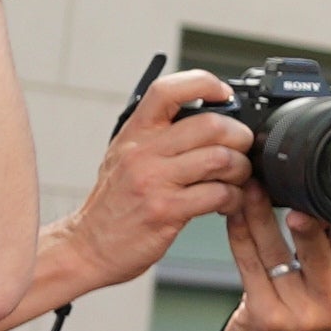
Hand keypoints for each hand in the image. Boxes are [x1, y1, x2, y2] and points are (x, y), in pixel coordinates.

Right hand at [59, 76, 257, 294]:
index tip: (224, 94)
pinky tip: (228, 203)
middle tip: (243, 149)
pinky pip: (218, 194)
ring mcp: (153, 180)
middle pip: (211, 125)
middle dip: (240, 136)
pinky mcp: (166, 210)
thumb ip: (160, 137)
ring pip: (221, 159)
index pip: (167, 90)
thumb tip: (209, 119)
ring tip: (236, 179)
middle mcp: (142, 152)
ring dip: (241, 170)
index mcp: (134, 133)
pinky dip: (234, 198)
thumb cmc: (114, 203)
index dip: (204, 83)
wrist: (87, 247)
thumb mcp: (125, 157)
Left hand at [214, 188, 330, 330]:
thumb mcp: (326, 294)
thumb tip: (320, 200)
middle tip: (287, 184)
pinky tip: (234, 217)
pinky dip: (241, 237)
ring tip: (251, 189)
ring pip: (277, 252)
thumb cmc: (293, 321)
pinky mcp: (266, 317)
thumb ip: (329, 256)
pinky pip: (250, 266)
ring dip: (260, 216)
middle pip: (317, 247)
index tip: (318, 180)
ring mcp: (300, 314)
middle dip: (301, 212)